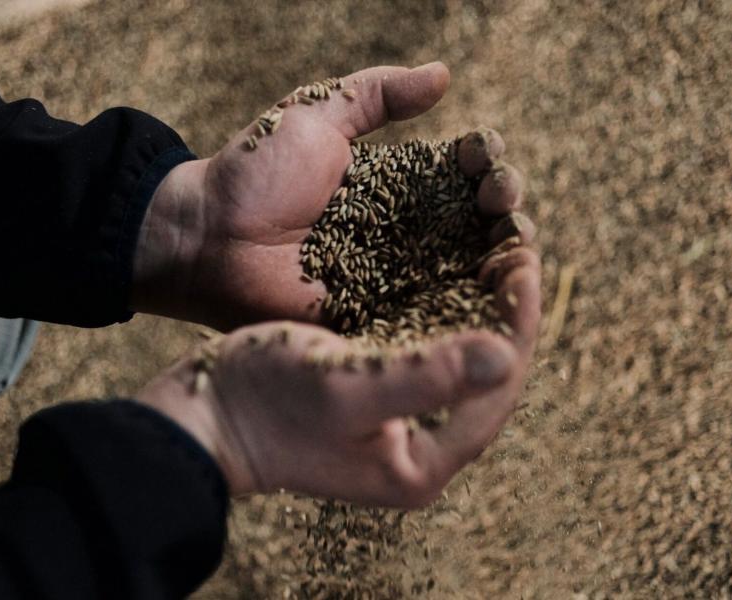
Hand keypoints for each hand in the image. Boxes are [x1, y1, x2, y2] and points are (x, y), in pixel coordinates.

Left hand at [130, 62, 524, 328]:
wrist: (207, 236)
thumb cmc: (254, 171)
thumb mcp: (318, 114)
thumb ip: (377, 93)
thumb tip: (444, 75)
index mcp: (398, 186)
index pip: (464, 174)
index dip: (485, 164)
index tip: (483, 156)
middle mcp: (407, 233)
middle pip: (478, 223)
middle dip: (503, 206)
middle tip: (500, 198)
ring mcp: (396, 280)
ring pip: (468, 270)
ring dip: (501, 255)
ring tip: (512, 244)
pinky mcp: (381, 320)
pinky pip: (435, 319)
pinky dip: (471, 310)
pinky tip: (496, 296)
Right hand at [136, 243, 539, 507]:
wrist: (206, 415)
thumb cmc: (266, 402)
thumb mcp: (345, 385)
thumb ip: (425, 377)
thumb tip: (506, 356)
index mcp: (425, 462)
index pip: (499, 386)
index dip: (520, 321)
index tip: (525, 260)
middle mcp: (422, 445)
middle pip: (489, 372)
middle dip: (507, 309)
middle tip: (518, 246)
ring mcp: (402, 421)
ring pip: (464, 355)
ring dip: (482, 303)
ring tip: (493, 248)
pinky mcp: (381, 393)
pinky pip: (433, 346)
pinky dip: (447, 306)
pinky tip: (451, 266)